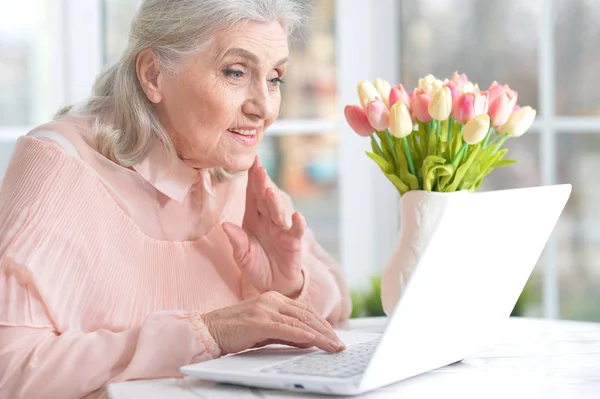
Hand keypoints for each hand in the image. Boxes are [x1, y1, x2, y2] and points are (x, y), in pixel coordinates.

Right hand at [201, 291, 345, 355]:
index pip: (305, 311)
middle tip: (339, 345)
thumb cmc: (234, 332)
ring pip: (300, 321)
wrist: (208, 331)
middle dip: (326, 331)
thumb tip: (308, 339)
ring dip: (320, 336)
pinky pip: (286, 329)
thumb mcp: (264, 330)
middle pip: (307, 315)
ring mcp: (265, 308)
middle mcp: (272, 300)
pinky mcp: (258, 321)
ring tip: (333, 347)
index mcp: (273, 298)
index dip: (323, 324)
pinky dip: (303, 335)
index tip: (335, 337)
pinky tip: (314, 342)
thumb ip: (285, 332)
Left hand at [222, 156, 305, 297]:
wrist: (275, 285)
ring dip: (274, 202)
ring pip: (278, 212)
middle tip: (258, 168)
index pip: (251, 195)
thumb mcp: (242, 257)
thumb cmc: (258, 266)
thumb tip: (225, 226)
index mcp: (253, 218)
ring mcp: (282, 230)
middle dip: (262, 183)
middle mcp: (268, 220)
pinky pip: (296, 231)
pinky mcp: (294, 242)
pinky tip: (296, 216)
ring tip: (268, 191)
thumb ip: (236, 241)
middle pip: (265, 199)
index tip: (250, 161)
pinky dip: (297, 224)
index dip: (251, 178)